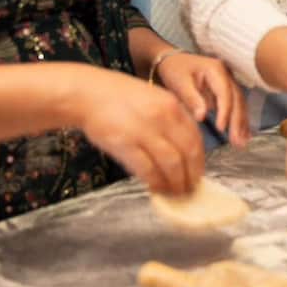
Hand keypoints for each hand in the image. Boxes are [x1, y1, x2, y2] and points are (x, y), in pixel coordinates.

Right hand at [68, 66, 204, 193]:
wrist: (87, 93)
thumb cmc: (118, 97)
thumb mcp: (152, 98)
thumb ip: (169, 119)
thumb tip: (181, 147)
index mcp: (171, 105)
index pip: (195, 137)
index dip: (199, 160)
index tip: (197, 172)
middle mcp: (162, 117)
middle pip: (188, 152)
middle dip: (192, 175)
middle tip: (190, 189)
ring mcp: (144, 130)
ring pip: (171, 164)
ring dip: (176, 183)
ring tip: (175, 193)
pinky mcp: (125, 144)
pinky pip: (148, 170)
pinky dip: (156, 183)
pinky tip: (156, 188)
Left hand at [155, 52, 250, 147]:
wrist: (173, 60)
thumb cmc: (175, 69)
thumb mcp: (180, 83)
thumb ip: (191, 99)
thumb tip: (202, 117)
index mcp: (216, 70)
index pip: (225, 93)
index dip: (225, 111)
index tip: (221, 128)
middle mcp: (226, 75)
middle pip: (237, 99)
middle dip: (238, 121)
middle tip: (237, 141)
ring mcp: (228, 82)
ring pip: (240, 104)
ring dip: (241, 123)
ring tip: (242, 142)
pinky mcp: (226, 91)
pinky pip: (236, 106)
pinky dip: (239, 121)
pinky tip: (243, 135)